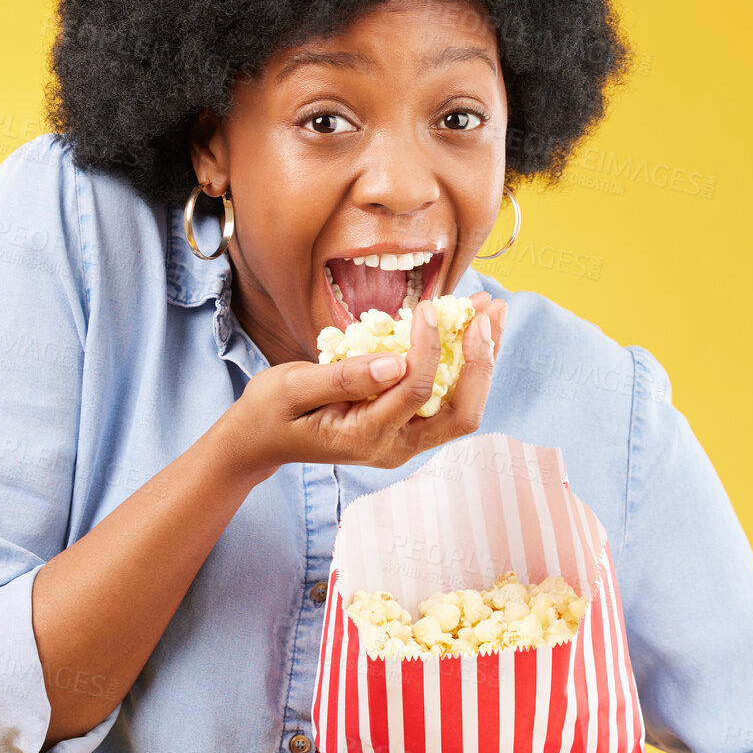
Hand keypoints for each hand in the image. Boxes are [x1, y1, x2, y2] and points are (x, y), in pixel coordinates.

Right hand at [227, 291, 507, 475]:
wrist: (260, 441)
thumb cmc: (270, 411)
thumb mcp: (291, 388)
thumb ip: (343, 378)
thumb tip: (395, 362)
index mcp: (365, 438)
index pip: (415, 391)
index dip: (429, 346)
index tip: (429, 305)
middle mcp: (395, 447)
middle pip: (461, 413)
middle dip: (481, 360)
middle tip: (488, 310)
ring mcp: (405, 441)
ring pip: (462, 407)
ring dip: (483, 359)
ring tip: (492, 309)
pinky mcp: (407, 428)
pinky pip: (448, 399)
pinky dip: (465, 363)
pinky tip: (472, 326)